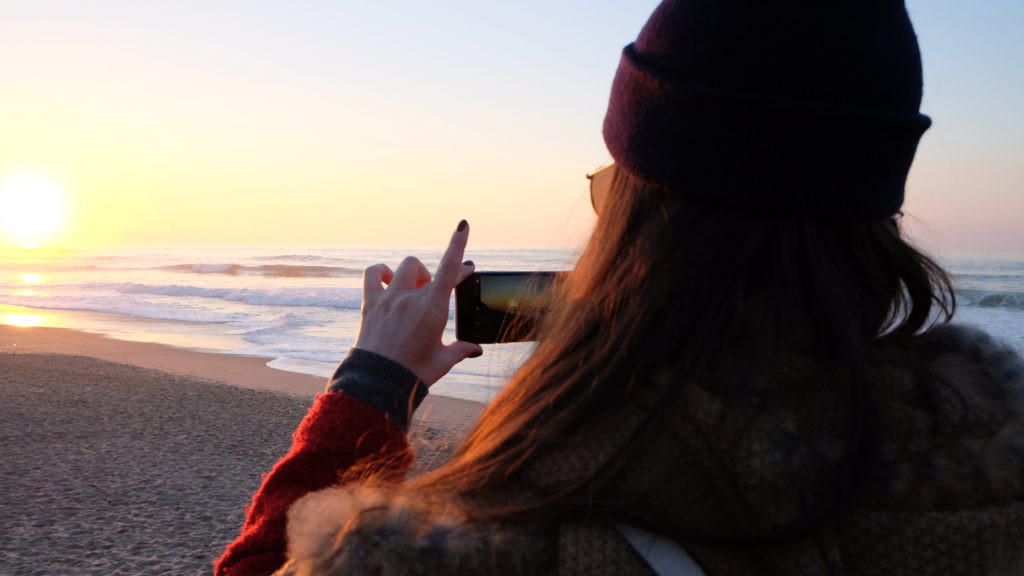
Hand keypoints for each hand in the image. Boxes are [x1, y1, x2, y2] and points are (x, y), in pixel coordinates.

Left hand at [354, 220, 483, 385]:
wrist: (379, 384)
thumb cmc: (413, 375)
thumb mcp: (442, 362)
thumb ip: (461, 350)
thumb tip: (475, 349)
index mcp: (433, 309)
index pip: (450, 269)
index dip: (458, 245)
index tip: (463, 227)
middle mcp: (410, 298)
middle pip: (427, 269)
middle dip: (435, 276)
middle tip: (435, 292)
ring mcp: (388, 299)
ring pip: (403, 267)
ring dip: (412, 273)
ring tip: (413, 290)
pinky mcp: (370, 304)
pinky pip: (373, 273)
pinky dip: (381, 272)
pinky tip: (387, 282)